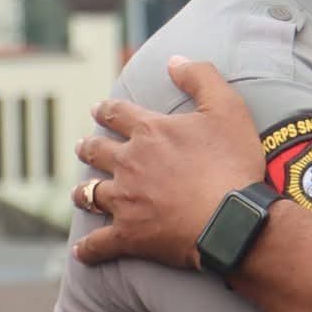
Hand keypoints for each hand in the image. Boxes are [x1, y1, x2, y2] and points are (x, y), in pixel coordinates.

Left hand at [72, 58, 264, 268]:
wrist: (231, 218)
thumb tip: (174, 60)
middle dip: (87, 147)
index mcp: (149, 132)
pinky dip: (89, 248)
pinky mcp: (129, 235)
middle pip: (97, 152)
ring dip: (82, 192)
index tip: (98, 109)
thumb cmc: (233, 163)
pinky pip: (99, 243)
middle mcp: (129, 163)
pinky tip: (81, 251)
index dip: (106, 110)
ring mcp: (125, 201)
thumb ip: (200, 77)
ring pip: (91, 194)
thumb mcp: (227, 107)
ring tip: (78, 193)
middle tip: (81, 146)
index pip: (118, 114)